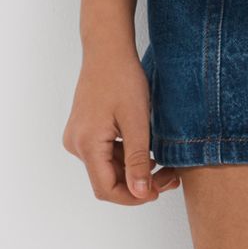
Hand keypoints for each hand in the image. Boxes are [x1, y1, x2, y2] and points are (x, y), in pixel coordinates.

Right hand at [63, 45, 182, 203]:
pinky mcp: (84, 132)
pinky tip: (148, 152)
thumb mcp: (137, 122)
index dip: (134, 197)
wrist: (107, 51)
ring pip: (108, 169)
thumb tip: (141, 194)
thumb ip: (137, 161)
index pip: (107, 189)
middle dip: (139, 184)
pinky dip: (127, 158)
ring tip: (165, 164)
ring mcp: (78, 138)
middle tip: (171, 177)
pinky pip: (105, 155)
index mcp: (87, 144)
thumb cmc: (122, 79)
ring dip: (135, 171)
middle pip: (107, 181)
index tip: (160, 190)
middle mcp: (76, 144)